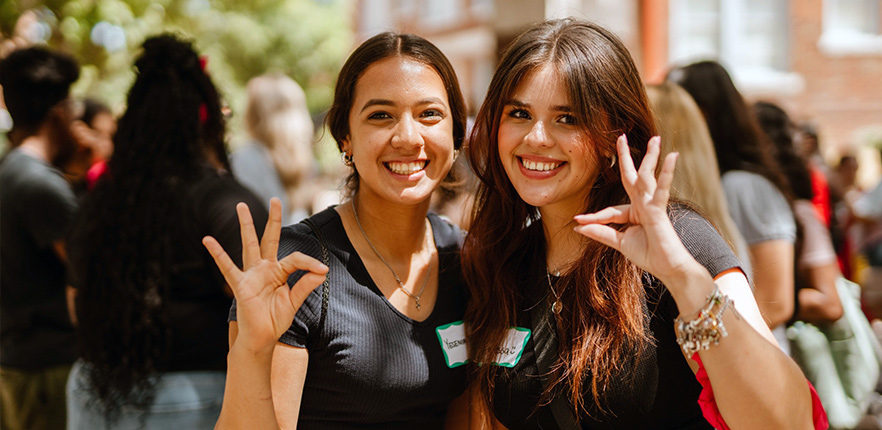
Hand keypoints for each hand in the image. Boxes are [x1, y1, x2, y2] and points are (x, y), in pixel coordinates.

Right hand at [203, 198, 327, 352]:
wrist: (262, 338)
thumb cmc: (275, 320)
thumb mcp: (294, 301)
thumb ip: (306, 285)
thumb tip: (322, 271)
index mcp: (279, 272)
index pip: (296, 259)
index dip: (310, 263)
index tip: (323, 270)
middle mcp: (264, 269)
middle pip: (269, 239)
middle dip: (273, 219)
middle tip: (275, 199)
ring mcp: (251, 275)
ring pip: (249, 245)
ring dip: (246, 225)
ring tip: (241, 206)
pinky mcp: (241, 286)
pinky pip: (228, 268)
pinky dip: (218, 254)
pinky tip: (208, 240)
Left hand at [574, 135, 699, 285]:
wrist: (668, 268)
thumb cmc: (649, 255)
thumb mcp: (619, 243)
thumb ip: (601, 233)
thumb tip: (578, 227)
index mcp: (633, 212)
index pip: (609, 210)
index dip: (593, 217)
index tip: (577, 220)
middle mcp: (643, 205)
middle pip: (632, 177)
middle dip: (625, 157)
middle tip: (621, 138)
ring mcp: (652, 205)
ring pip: (647, 177)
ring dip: (651, 157)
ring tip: (656, 138)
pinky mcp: (660, 210)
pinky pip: (661, 189)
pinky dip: (666, 173)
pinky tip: (671, 156)